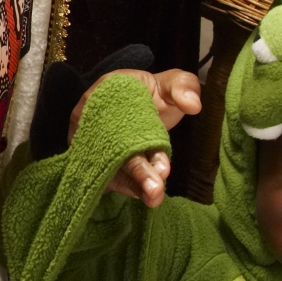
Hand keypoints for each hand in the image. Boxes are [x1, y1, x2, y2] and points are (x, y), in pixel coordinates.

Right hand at [70, 69, 199, 207]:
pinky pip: (105, 174)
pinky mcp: (92, 157)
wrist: (135, 102)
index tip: (163, 164)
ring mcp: (88, 139)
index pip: (120, 119)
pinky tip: (144, 195)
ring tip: (153, 198)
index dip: (140, 142)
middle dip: (137, 170)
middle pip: (112, 147)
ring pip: (108, 165)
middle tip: (156, 189)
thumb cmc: (152, 93)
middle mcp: (90, 117)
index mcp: (106, 91)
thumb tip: (193, 104)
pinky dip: (125, 186)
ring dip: (132, 184)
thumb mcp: (170, 82)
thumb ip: (183, 85)